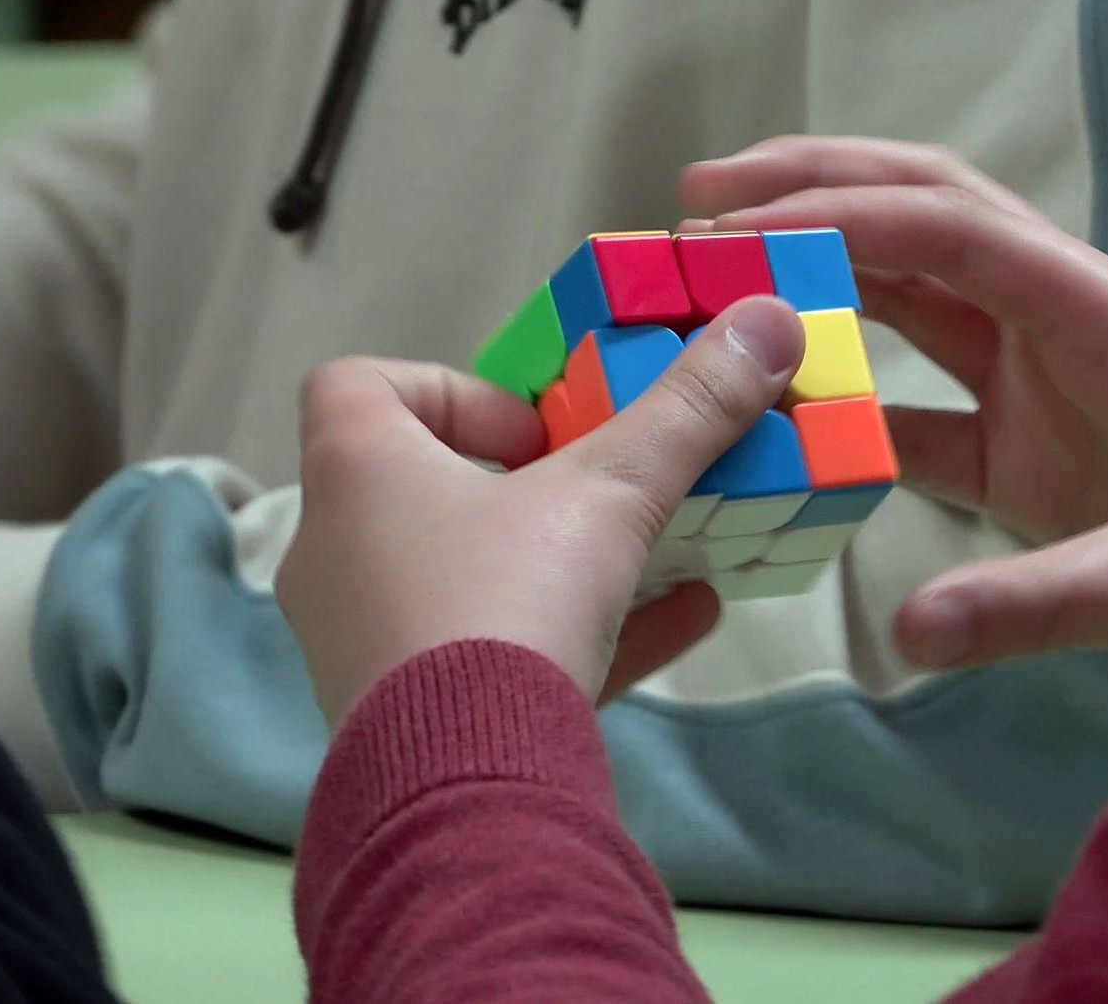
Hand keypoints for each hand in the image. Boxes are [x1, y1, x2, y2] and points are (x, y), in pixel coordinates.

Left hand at [276, 296, 804, 725]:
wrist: (465, 791)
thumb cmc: (507, 603)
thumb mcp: (612, 495)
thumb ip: (688, 409)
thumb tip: (769, 317)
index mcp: (355, 474)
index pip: (356, 386)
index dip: (448, 386)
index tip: (535, 424)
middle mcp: (339, 553)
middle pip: (420, 484)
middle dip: (521, 483)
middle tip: (596, 490)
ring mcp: (364, 642)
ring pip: (460, 577)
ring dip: (551, 560)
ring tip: (650, 555)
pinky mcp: (403, 716)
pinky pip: (489, 656)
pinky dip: (569, 633)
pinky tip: (681, 622)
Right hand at [681, 136, 1107, 698]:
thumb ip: (1037, 606)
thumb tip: (907, 632)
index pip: (958, 233)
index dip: (844, 218)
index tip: (738, 227)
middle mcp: (1066, 323)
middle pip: (927, 216)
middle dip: (815, 189)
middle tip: (700, 194)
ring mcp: (1041, 378)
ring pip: (914, 291)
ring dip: (818, 270)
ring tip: (715, 267)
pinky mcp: (1023, 442)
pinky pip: (917, 400)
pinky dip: (846, 394)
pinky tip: (780, 404)